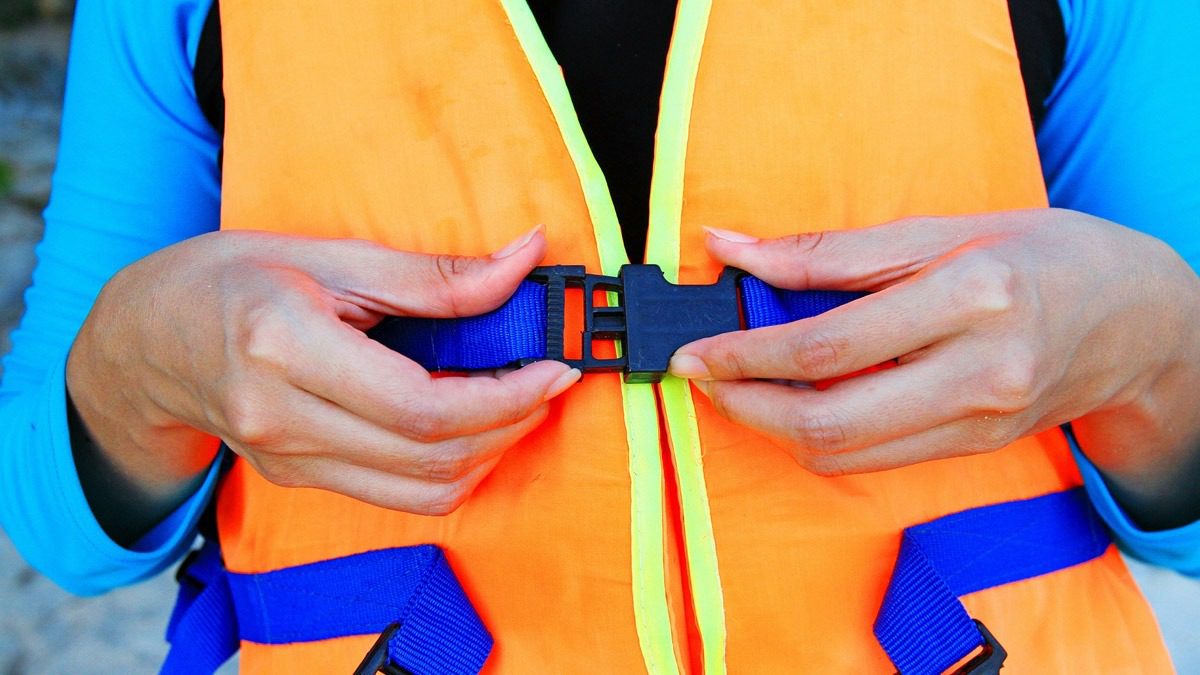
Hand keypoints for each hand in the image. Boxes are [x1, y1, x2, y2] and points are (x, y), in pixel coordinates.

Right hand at [67, 226, 577, 541]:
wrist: (146, 339)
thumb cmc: (230, 279)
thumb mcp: (327, 254)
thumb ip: (432, 275)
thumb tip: (525, 259)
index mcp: (285, 348)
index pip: (421, 407)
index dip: (505, 397)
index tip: (554, 368)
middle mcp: (283, 418)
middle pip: (430, 457)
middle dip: (511, 424)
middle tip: (551, 380)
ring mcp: (288, 460)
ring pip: (422, 492)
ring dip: (490, 455)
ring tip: (521, 402)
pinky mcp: (298, 478)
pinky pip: (396, 497)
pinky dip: (451, 471)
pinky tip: (473, 428)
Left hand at [669, 210, 1199, 526]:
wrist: (1134, 318)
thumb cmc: (1039, 254)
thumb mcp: (942, 227)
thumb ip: (830, 250)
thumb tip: (732, 247)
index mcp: (972, 294)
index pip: (831, 342)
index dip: (747, 351)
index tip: (696, 345)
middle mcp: (978, 371)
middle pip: (831, 420)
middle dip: (746, 404)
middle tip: (699, 375)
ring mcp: (978, 422)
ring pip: (846, 453)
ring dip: (772, 428)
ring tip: (733, 388)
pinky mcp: (972, 449)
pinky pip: (872, 461)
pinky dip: (816, 439)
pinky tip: (789, 405)